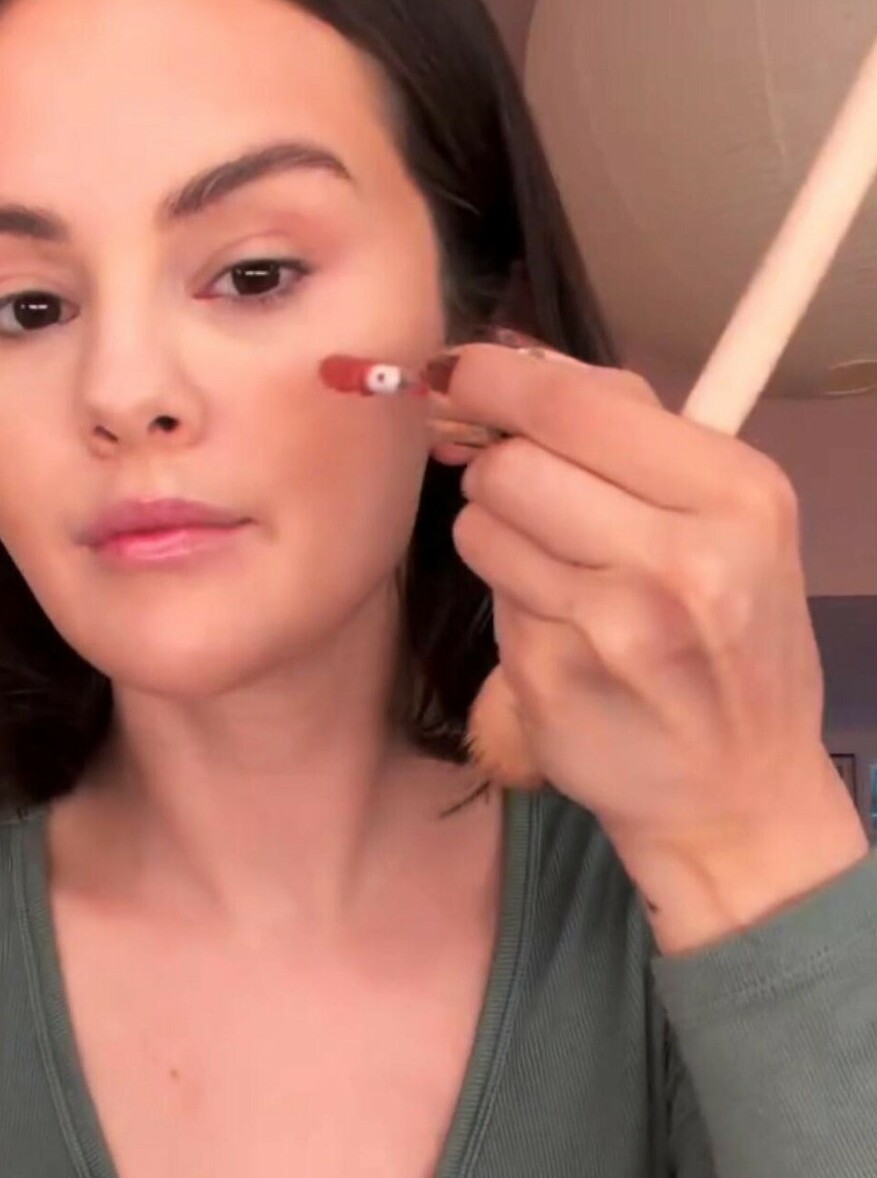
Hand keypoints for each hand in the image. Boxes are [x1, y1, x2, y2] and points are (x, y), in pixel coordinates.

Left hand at [433, 339, 854, 914]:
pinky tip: (563, 636)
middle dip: (499, 466)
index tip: (461, 371)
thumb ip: (639, 438)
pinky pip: (490, 600)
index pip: (578, 406)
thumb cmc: (734, 646)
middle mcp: (679, 558)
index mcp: (735, 496)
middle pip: (514, 463)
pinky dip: (511, 604)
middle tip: (523, 492)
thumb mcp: (735, 523)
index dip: (499, 378)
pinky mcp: (549, 680)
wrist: (737, 794)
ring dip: (497, 535)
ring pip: (484, 527)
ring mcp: (608, 627)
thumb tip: (519, 363)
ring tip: (557, 571)